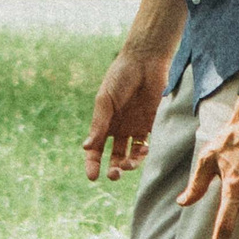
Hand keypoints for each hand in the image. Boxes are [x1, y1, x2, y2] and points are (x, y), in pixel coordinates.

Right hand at [84, 43, 169, 181]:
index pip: (95, 148)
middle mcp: (119, 128)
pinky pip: (148, 144)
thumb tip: (86, 147)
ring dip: (129, 163)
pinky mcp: (152, 124)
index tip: (92, 177)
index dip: (92, 163)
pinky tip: (142, 150)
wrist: (145, 62)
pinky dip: (144, 152)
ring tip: (127, 163)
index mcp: (104, 122)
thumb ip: (98, 124)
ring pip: (131, 154)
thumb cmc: (120, 77)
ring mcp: (136, 127)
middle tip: (114, 175)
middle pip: (114, 156)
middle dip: (113, 168)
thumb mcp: (105, 100)